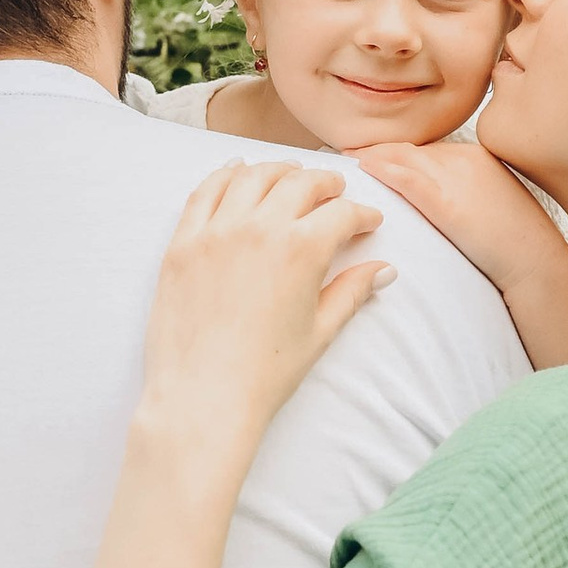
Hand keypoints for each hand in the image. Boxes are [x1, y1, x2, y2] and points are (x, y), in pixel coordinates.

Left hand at [136, 161, 393, 465]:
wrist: (203, 397)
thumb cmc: (265, 373)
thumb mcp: (319, 331)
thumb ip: (352, 291)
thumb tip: (385, 270)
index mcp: (301, 250)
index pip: (341, 213)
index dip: (362, 215)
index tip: (369, 221)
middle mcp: (259, 228)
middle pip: (300, 183)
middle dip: (325, 183)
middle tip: (335, 192)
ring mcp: (216, 232)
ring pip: (252, 176)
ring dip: (278, 170)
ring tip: (291, 175)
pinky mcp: (182, 243)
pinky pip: (204, 192)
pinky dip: (224, 175)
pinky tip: (236, 170)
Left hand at [358, 136, 567, 367]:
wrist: (539, 264)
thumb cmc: (519, 245)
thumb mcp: (494, 205)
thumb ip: (467, 194)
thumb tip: (441, 202)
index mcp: (478, 156)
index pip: (426, 150)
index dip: (396, 152)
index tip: (371, 154)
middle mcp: (466, 158)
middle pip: (410, 149)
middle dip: (378, 150)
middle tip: (346, 152)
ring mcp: (458, 178)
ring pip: (405, 158)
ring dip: (372, 157)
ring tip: (344, 159)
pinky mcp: (449, 202)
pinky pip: (409, 179)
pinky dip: (384, 169)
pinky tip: (363, 166)